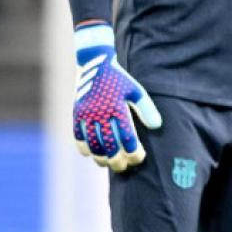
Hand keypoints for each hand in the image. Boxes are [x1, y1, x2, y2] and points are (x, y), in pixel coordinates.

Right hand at [72, 23, 161, 172]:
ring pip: (93, 145)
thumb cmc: (120, 80)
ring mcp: (86, 114)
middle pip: (109, 146)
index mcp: (118, 108)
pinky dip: (84, 148)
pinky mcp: (75, 114)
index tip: (139, 158)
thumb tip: (156, 126)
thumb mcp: (136, 91)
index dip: (134, 152)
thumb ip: (147, 109)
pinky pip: (78, 136)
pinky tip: (92, 154)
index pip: (127, 139)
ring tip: (108, 163)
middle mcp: (101, 113)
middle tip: (124, 166)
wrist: (94, 64)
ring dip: (100, 158)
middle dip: (118, 160)